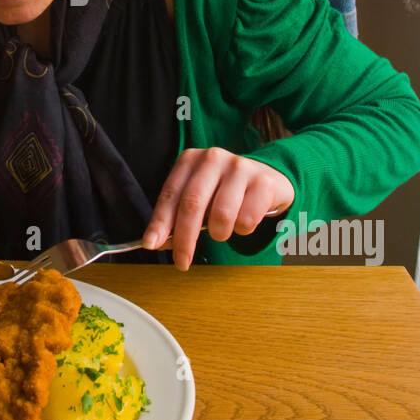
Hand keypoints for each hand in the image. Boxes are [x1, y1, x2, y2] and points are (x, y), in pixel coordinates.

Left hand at [142, 148, 294, 269]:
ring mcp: (240, 167)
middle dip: (184, 239)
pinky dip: (243, 229)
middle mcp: (212, 158)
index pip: (170, 194)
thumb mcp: (199, 197)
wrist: (268, 180)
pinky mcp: (263, 182)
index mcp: (190, 159)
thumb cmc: (225, 192)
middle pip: (192, 204)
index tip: (150, 244)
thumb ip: (177, 216)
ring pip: (221, 215)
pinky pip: (246, 220)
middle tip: (182, 262)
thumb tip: (157, 243)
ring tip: (222, 230)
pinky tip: (245, 219)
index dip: (160, 222)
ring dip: (219, 234)